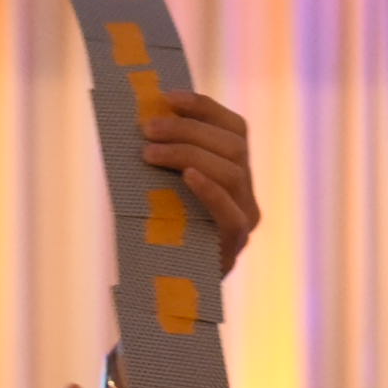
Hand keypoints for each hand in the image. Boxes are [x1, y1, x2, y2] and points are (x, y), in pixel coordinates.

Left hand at [147, 92, 259, 273]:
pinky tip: (186, 176)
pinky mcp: (234, 245)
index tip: (168, 97)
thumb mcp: (162, 189)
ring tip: (149, 152)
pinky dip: (209, 190)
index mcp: (237, 173)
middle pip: (233, 145)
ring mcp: (246, 219)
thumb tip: (140, 121)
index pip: (235, 128)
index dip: (205, 108)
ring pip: (232, 171)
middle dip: (188, 129)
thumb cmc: (159, 233)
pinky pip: (230, 212)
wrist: (165, 290)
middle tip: (147, 128)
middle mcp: (248, 194)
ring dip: (187, 152)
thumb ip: (162, 160)